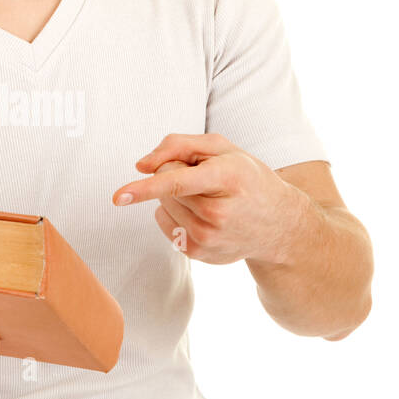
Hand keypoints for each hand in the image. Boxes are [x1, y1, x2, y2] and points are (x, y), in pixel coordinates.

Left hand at [111, 131, 306, 265]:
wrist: (278, 224)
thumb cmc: (247, 178)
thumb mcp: (222, 148)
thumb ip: (179, 145)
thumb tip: (141, 166)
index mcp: (227, 178)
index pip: (178, 182)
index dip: (146, 188)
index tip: (120, 196)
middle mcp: (218, 213)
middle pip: (166, 187)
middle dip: (177, 174)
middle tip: (208, 179)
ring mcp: (207, 237)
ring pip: (163, 205)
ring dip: (177, 197)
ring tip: (210, 198)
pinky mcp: (198, 253)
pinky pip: (165, 223)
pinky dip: (176, 214)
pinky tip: (204, 215)